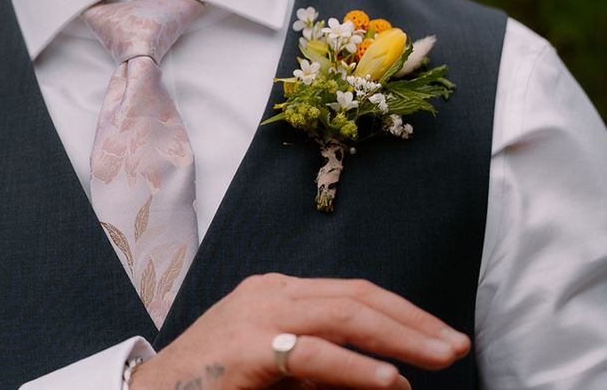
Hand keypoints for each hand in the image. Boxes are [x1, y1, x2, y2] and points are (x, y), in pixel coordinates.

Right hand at [130, 273, 469, 389]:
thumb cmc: (215, 382)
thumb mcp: (274, 363)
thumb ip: (319, 362)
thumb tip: (382, 377)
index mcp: (277, 292)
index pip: (351, 291)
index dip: (401, 311)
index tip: (441, 335)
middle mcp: (271, 292)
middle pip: (355, 294)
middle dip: (412, 320)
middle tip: (457, 344)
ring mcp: (258, 314)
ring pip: (342, 313)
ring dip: (399, 336)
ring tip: (441, 357)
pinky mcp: (250, 348)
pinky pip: (312, 354)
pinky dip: (356, 368)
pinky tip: (390, 381)